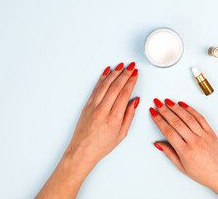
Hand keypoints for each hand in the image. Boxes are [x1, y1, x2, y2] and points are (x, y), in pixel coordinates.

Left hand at [36, 62, 139, 198]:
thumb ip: (129, 115)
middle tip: (131, 66)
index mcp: (114, 118)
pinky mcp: (86, 105)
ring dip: (114, 73)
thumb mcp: (122, 134)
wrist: (82, 151)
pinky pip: (96, 88)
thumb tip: (135, 100)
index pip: (124, 94)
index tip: (135, 74)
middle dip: (125, 74)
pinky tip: (107, 71)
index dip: (131, 81)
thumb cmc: (102, 145)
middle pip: (115, 87)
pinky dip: (102, 78)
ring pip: (105, 85)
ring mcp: (93, 106)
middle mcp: (103, 110)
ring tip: (121, 65)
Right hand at [150, 99, 217, 198]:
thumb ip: (169, 153)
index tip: (153, 113)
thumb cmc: (203, 173)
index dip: (159, 120)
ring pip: (188, 118)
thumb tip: (158, 143)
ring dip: (176, 108)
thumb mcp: (181, 167)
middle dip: (164, 110)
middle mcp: (195, 142)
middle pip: (176, 122)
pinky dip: (191, 109)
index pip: (168, 132)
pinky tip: (183, 105)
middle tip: (157, 103)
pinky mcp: (211, 132)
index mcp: (186, 152)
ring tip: (168, 101)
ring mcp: (204, 136)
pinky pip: (200, 118)